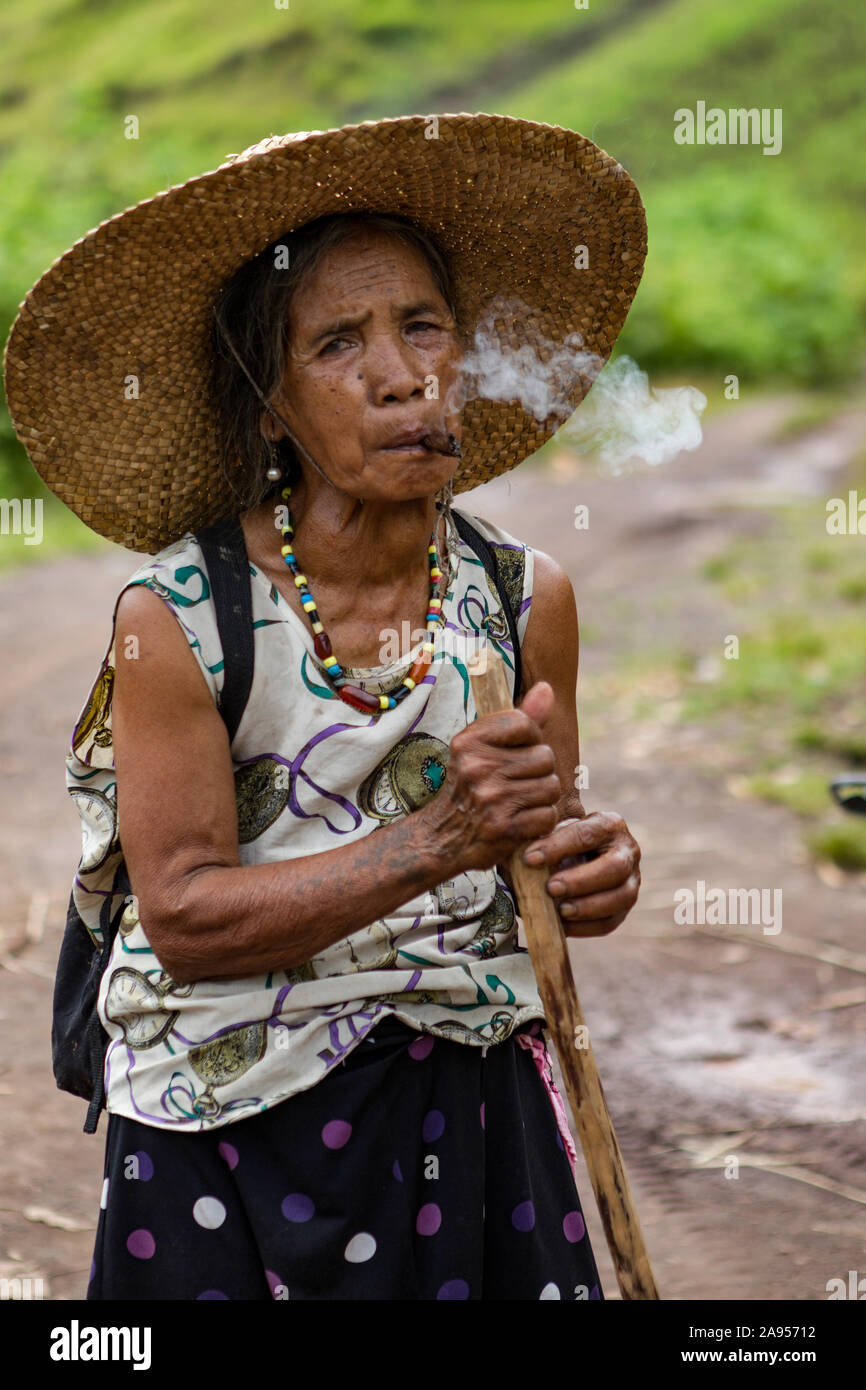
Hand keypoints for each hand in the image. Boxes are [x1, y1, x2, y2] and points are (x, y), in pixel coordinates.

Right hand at [421, 680, 561, 874]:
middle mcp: (477, 767)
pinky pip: (549, 815)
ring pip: (551, 787)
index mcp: (469, 741)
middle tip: (515, 784)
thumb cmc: (470, 787)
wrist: (442, 838)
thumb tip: (547, 688)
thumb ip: (519, 718)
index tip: (516, 753)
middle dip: (538, 772)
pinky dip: (540, 821)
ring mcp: (491, 798)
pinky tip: (521, 822)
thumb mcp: (482, 748)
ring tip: (519, 803)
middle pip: (544, 757)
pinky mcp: (504, 828)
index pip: (524, 724)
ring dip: (542, 798)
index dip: (530, 739)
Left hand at [521, 812, 640, 936]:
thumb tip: (521, 861)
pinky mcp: (625, 905)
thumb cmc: (557, 843)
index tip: (529, 859)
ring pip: (621, 897)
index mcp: (609, 824)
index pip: (586, 834)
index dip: (557, 847)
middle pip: (614, 867)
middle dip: (581, 880)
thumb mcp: (549, 834)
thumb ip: (539, 842)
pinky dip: (587, 927)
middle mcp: (628, 850)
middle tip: (551, 888)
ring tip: (560, 911)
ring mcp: (632, 879)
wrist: (573, 857)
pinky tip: (564, 925)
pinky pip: (612, 921)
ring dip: (588, 906)